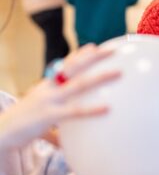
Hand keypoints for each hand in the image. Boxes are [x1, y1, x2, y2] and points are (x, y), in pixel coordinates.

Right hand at [0, 44, 119, 151]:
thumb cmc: (23, 122)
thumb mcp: (40, 109)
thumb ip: (57, 114)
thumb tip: (68, 128)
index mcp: (49, 84)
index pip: (66, 64)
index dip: (80, 54)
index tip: (94, 46)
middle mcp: (51, 87)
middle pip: (75, 66)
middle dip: (94, 56)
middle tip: (113, 50)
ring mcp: (50, 99)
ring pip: (79, 84)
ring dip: (100, 76)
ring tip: (119, 72)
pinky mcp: (49, 115)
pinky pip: (74, 111)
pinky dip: (91, 109)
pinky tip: (107, 108)